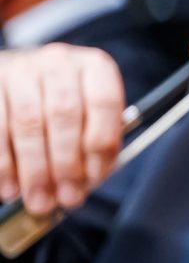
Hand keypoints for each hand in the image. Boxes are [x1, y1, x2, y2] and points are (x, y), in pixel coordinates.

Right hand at [0, 44, 125, 213]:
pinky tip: (10, 187)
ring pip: (28, 123)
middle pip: (64, 115)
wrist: (18, 77)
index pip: (104, 102)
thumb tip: (87, 181)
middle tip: (66, 198)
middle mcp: (59, 62)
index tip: (95, 177)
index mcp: (94, 67)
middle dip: (65, 164)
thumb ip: (93, 143)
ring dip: (33, 169)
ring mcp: (21, 71)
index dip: (101, 143)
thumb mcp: (88, 114)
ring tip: (38, 199)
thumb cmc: (61, 102)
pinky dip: (3, 163)